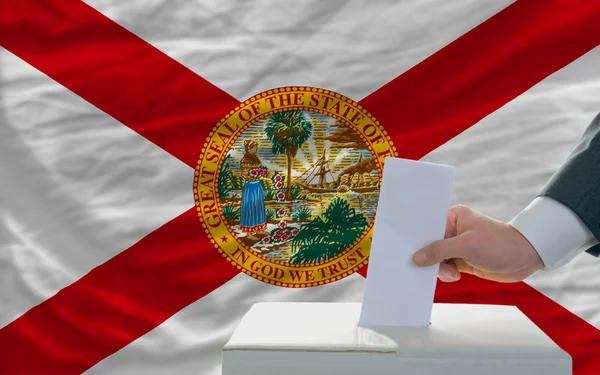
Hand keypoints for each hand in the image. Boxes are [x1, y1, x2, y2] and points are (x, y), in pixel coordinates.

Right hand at [412, 205, 544, 282]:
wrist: (525, 258)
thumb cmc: (500, 244)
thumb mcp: (466, 246)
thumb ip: (439, 251)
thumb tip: (417, 258)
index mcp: (453, 217)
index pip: (428, 227)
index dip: (417, 239)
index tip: (408, 251)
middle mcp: (454, 230)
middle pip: (430, 245)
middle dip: (429, 257)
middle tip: (429, 267)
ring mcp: (458, 246)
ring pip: (437, 259)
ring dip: (440, 268)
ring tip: (452, 273)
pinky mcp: (463, 260)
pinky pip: (446, 267)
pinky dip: (446, 274)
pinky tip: (455, 276)